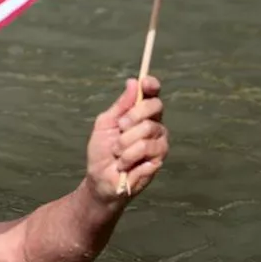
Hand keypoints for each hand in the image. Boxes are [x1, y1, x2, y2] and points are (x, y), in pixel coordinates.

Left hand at [85, 77, 167, 201]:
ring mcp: (159, 142)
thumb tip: (132, 82)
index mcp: (141, 115)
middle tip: (120, 128)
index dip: (152, 86)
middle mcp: (154, 125)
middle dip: (132, 116)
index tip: (145, 82)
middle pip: (154, 107)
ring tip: (118, 153)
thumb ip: (120, 105)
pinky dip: (128, 156)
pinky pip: (146, 149)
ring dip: (125, 142)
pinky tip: (124, 165)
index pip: (153, 95)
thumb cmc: (102, 151)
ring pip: (148, 129)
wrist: (101, 179)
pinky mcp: (159, 159)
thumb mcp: (106, 124)